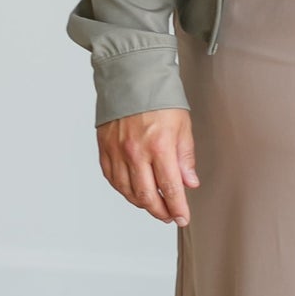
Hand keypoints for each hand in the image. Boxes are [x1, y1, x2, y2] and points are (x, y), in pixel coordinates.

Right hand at [96, 108, 199, 226]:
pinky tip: (134, 192)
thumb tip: (189, 183)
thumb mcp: (182, 126)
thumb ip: (185, 158)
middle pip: (146, 196)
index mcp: (159, 146)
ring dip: (142, 204)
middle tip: (169, 216)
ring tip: (154, 206)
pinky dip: (124, 190)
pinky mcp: (104, 149)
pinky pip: (113, 179)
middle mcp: (136, 152)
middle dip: (160, 211)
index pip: (170, 188)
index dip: (177, 208)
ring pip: (127, 191)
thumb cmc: (159, 99)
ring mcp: (117, 152)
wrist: (131, 78)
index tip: (182, 218)